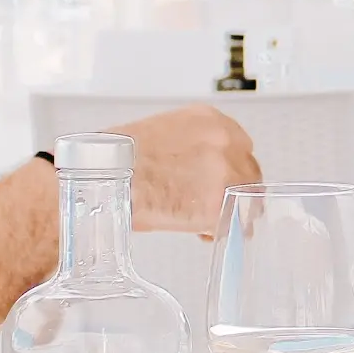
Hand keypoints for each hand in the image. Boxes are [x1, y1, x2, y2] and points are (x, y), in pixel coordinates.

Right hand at [111, 104, 260, 235]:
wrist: (105, 177)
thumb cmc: (119, 159)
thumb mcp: (160, 135)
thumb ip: (189, 148)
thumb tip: (193, 171)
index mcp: (209, 120)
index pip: (239, 147)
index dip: (229, 169)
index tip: (219, 182)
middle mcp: (224, 140)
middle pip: (248, 172)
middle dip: (231, 191)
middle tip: (211, 206)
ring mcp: (225, 171)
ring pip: (245, 198)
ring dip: (228, 211)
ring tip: (203, 222)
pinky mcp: (217, 202)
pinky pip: (233, 222)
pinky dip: (220, 229)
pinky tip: (202, 232)